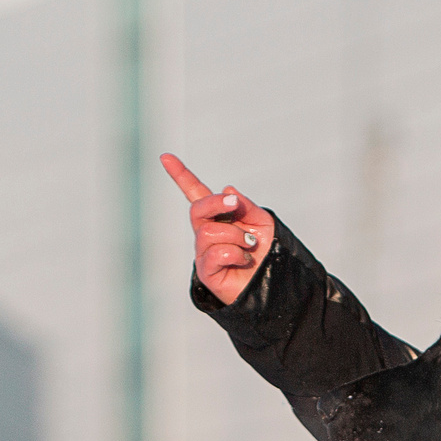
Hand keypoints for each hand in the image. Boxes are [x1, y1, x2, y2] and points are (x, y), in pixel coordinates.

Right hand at [160, 153, 275, 305]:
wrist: (274, 283)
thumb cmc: (267, 252)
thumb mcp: (262, 221)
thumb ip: (246, 205)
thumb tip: (228, 189)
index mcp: (218, 217)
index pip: (195, 193)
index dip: (181, 175)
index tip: (166, 157)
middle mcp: (206, 233)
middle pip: (198, 209)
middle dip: (216, 203)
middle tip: (235, 204)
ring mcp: (204, 252)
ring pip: (209, 232)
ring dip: (236, 235)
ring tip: (249, 245)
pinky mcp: (206, 271)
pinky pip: (215, 254)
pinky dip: (235, 253)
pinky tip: (244, 259)